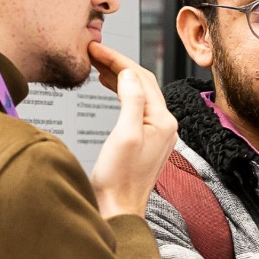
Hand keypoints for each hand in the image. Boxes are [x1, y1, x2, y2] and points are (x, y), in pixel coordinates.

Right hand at [87, 42, 179, 218]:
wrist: (118, 209)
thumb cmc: (119, 180)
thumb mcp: (124, 135)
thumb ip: (131, 100)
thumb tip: (129, 73)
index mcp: (164, 121)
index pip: (142, 77)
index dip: (118, 60)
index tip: (97, 49)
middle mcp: (164, 125)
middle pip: (142, 82)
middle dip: (118, 64)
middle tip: (94, 52)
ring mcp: (156, 133)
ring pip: (139, 93)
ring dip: (119, 76)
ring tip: (98, 65)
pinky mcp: (145, 140)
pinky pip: (136, 106)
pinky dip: (121, 92)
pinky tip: (109, 87)